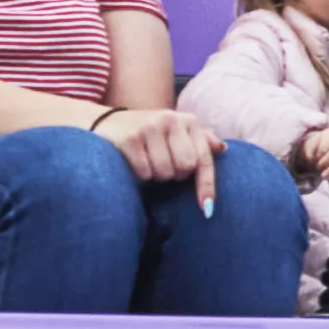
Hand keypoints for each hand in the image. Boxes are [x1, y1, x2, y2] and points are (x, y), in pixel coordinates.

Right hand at [99, 104, 217, 193]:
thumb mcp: (175, 134)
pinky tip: (132, 163)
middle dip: (174, 175)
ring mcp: (150, 126)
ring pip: (164, 172)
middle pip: (185, 167)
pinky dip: (140, 175)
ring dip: (155, 176)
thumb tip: (222, 148)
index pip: (203, 158)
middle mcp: (171, 119)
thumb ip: (199, 140)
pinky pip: (145, 172)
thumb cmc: (148, 134)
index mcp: (188, 121)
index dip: (207, 186)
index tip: (207, 209)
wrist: (107, 123)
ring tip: (147, 162)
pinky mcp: (130, 138)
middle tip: (162, 165)